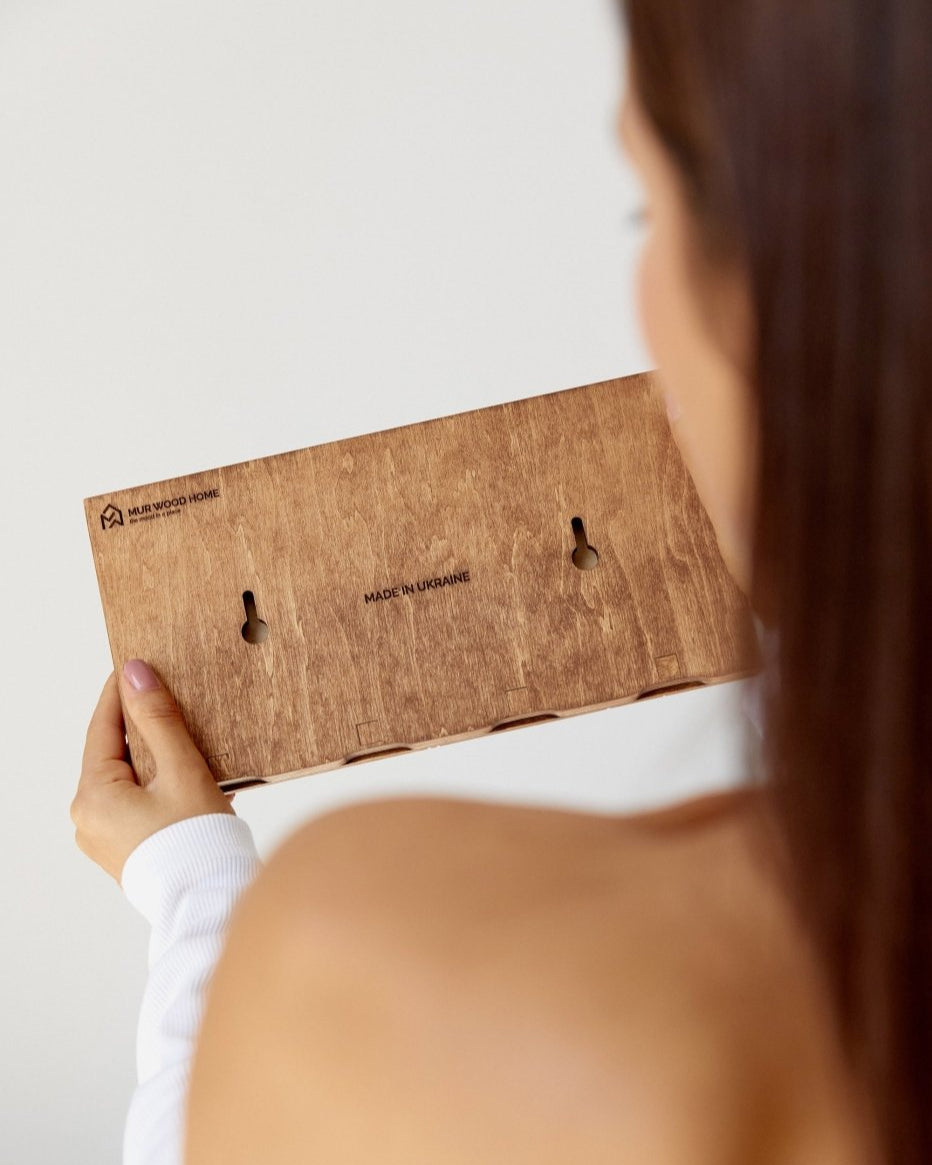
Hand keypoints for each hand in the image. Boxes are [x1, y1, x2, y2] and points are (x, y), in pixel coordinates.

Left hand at [72, 661, 236, 884]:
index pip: (102, 727)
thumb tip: (135, 674)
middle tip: (167, 700)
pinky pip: (135, 804)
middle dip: (142, 728)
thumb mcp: (180, 768)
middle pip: (114, 755)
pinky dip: (157, 785)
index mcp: (92, 796)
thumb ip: (157, 719)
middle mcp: (87, 819)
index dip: (119, 694)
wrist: (209, 898)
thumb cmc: (196, 840)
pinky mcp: (124, 851)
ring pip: (127, 780)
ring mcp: (103, 838)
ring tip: (186, 741)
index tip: (133, 667)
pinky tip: (187, 779)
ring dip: (154, 759)